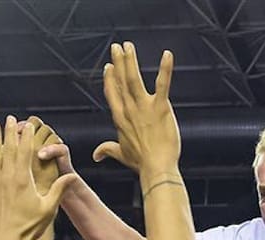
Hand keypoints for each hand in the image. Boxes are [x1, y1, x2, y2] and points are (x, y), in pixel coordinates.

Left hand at [0, 116, 76, 239]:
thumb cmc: (29, 227)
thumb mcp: (48, 209)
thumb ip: (59, 190)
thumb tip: (72, 176)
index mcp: (23, 179)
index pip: (25, 152)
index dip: (26, 137)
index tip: (28, 125)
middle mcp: (7, 177)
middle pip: (8, 149)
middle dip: (10, 132)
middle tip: (10, 118)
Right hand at [92, 43, 178, 175]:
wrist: (156, 168)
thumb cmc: (141, 163)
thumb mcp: (121, 154)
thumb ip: (107, 150)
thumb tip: (96, 155)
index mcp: (120, 119)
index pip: (112, 94)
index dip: (110, 79)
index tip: (108, 67)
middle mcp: (129, 110)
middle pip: (121, 81)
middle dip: (118, 62)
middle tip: (117, 47)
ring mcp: (144, 108)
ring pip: (133, 79)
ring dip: (130, 60)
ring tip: (128, 46)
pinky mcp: (160, 108)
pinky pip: (162, 84)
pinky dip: (165, 68)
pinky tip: (168, 55)